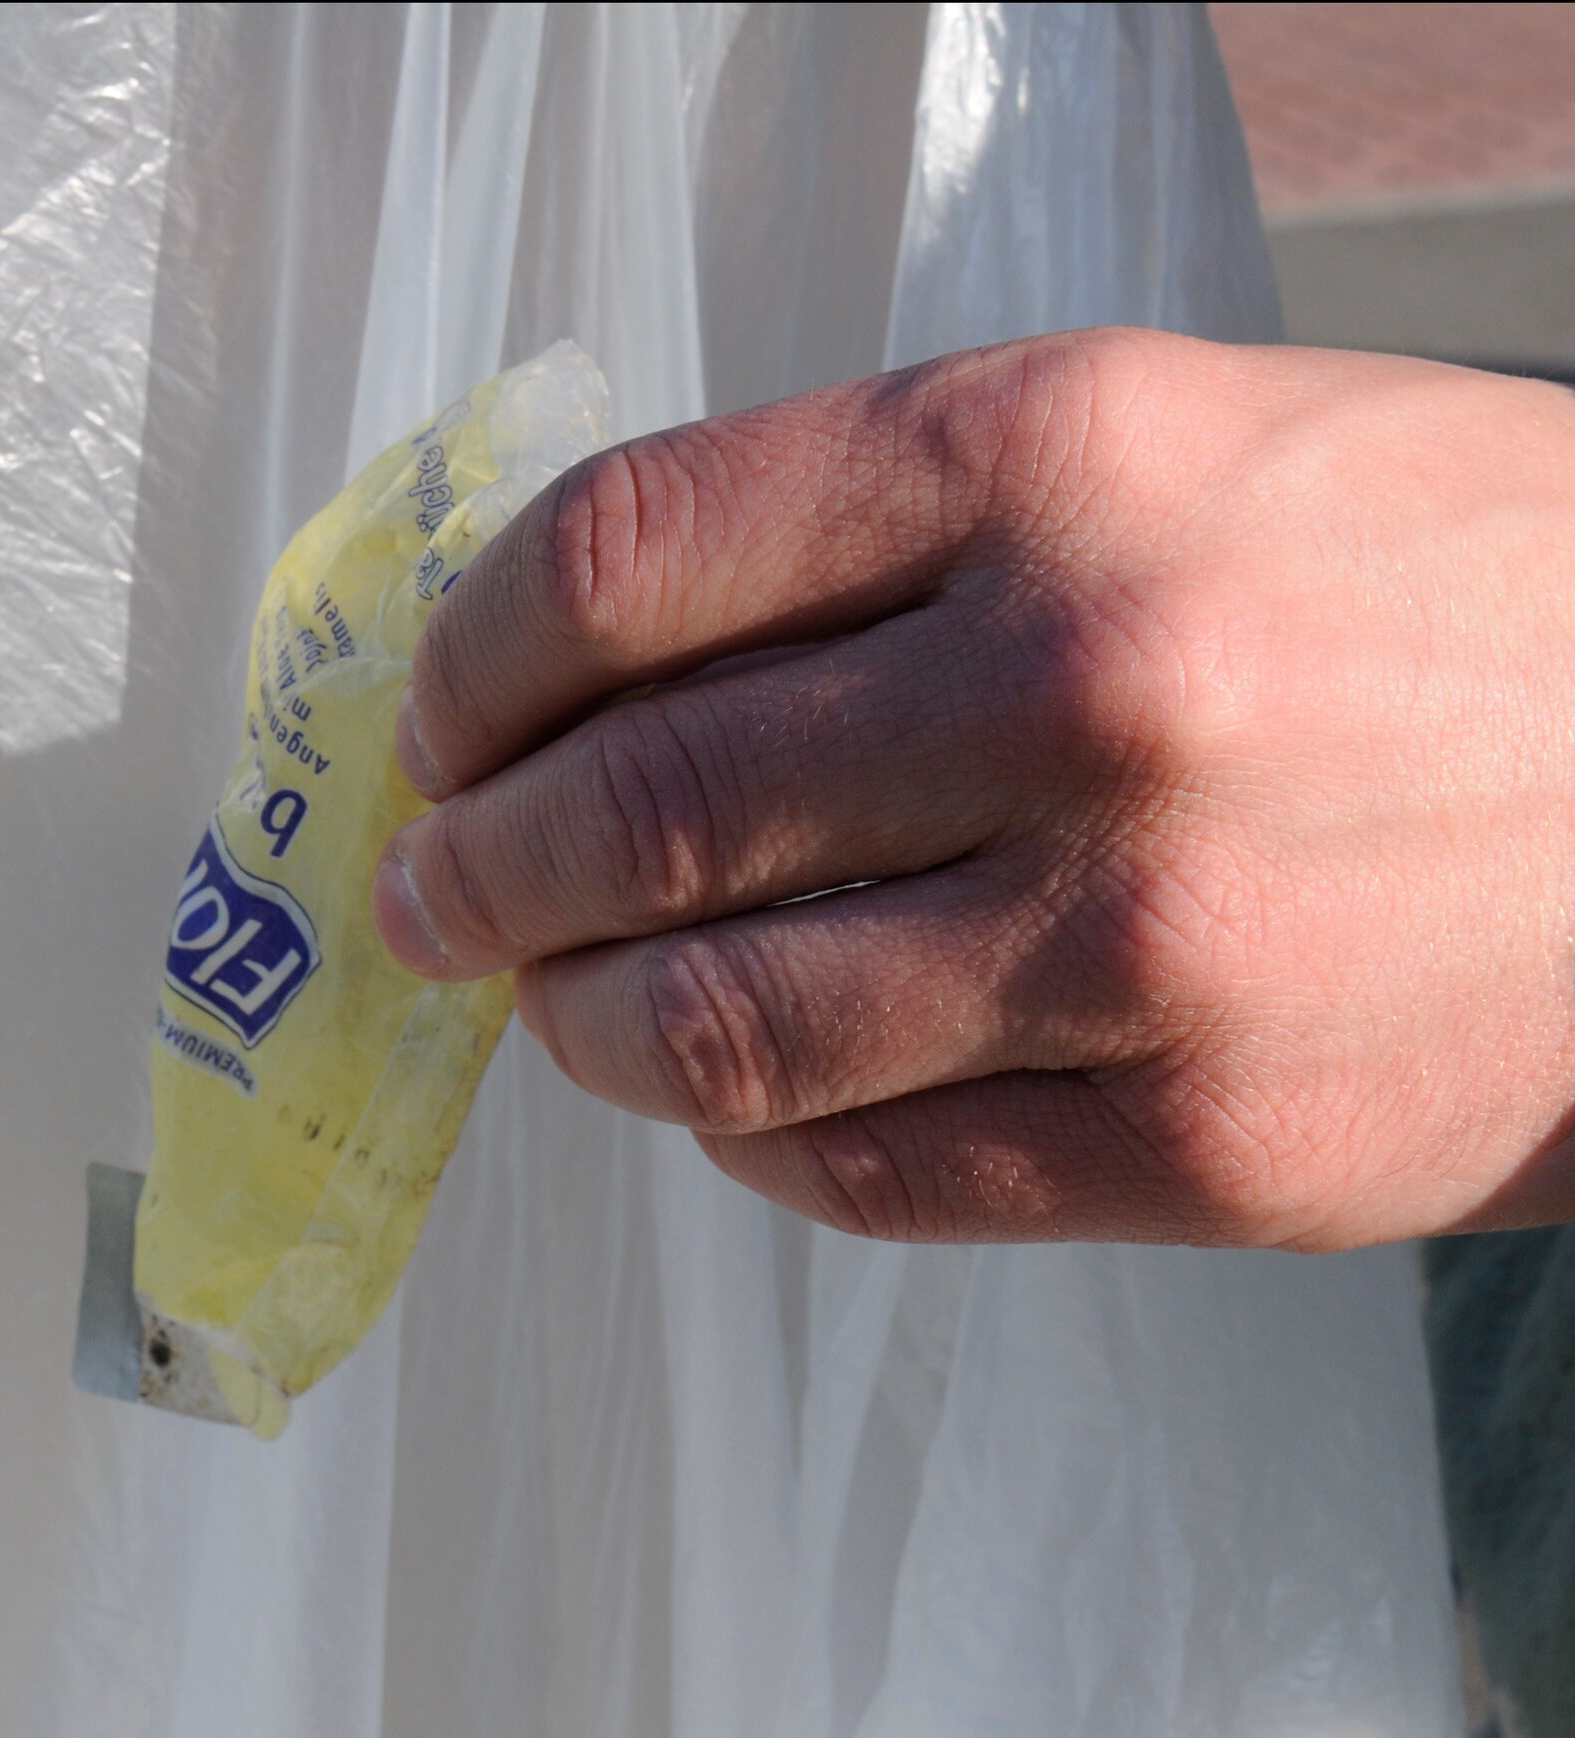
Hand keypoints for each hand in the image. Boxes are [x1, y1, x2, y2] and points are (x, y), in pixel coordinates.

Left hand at [371, 329, 1574, 1248]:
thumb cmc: (1426, 581)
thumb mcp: (1156, 443)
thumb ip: (874, 539)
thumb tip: (598, 674)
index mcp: (1051, 455)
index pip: (627, 557)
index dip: (471, 660)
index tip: (437, 723)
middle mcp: (1085, 684)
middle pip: (632, 810)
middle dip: (471, 871)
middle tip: (430, 896)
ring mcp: (1147, 935)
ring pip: (719, 1027)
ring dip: (578, 1027)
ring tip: (551, 1008)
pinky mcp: (1204, 1142)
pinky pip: (866, 1175)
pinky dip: (749, 1142)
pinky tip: (736, 1101)